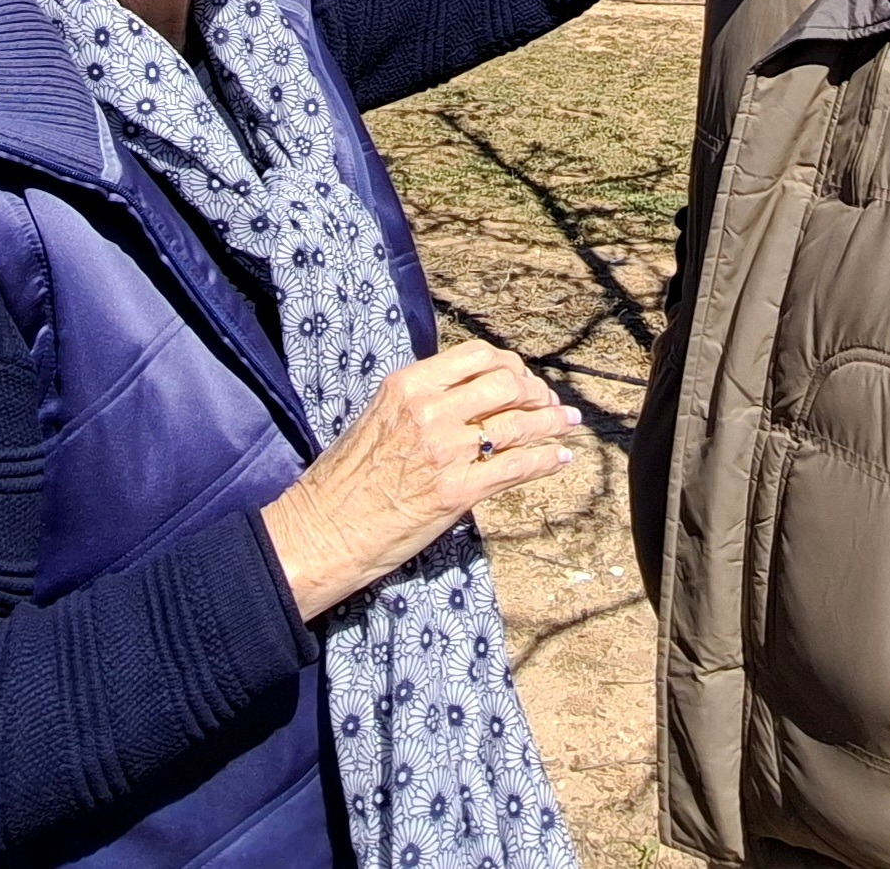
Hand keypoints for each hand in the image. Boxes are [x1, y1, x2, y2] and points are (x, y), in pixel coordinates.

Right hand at [260, 341, 579, 620]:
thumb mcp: (379, 417)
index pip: (478, 356)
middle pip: (506, 383)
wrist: (321, 532)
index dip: (510, 366)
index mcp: (408, 384)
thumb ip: (423, 400)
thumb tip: (469, 395)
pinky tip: (560, 458)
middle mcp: (430, 409)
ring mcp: (445, 450)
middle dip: (536, 392)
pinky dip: (546, 460)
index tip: (523, 380)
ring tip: (568, 425)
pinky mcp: (457, 491)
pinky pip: (517, 467)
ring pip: (518, 424)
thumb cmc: (343, 481)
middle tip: (549, 405)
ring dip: (552, 423)